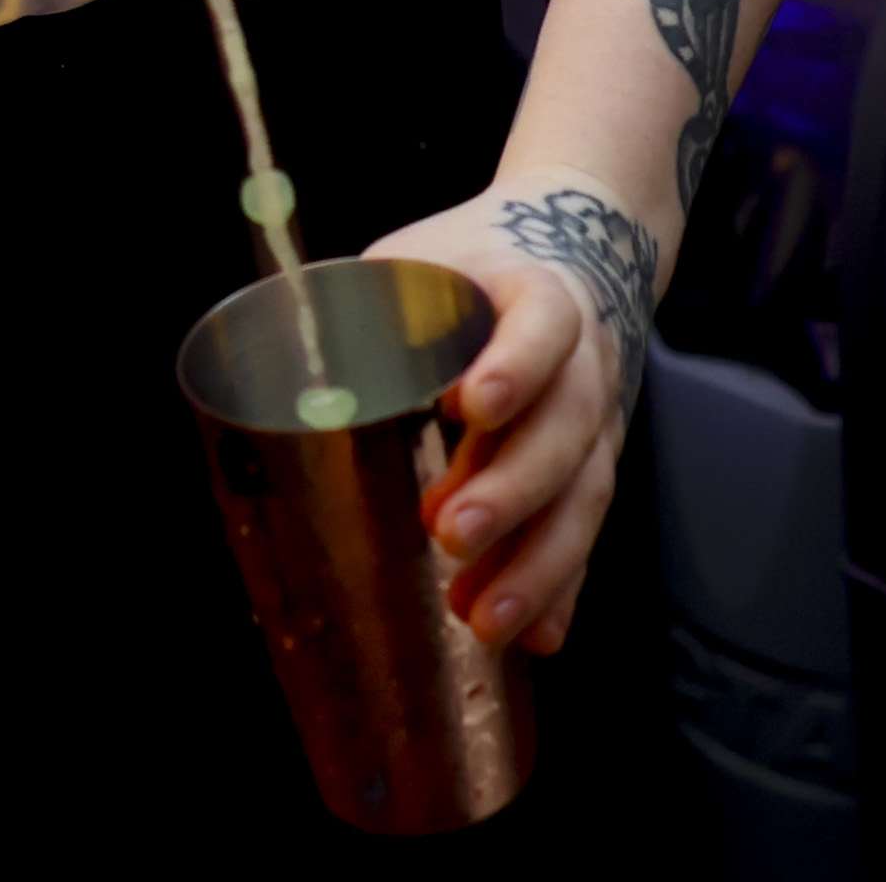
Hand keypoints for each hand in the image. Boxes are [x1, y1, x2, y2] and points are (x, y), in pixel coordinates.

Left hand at [365, 178, 659, 653]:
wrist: (574, 248)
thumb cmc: (473, 263)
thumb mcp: (419, 258)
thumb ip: (366, 304)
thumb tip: (285, 356)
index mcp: (540, 295)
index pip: (540, 327)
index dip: (512, 366)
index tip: (471, 405)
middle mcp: (584, 362)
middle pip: (565, 428)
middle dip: (511, 489)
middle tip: (452, 533)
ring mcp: (600, 420)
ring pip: (583, 494)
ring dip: (538, 562)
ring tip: (484, 617)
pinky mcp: (595, 467)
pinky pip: (585, 533)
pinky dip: (563, 587)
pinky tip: (536, 637)